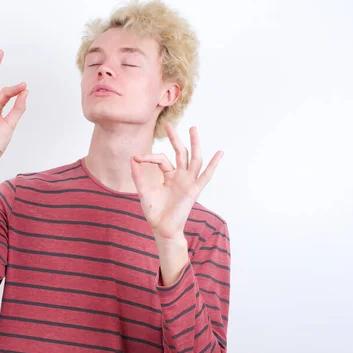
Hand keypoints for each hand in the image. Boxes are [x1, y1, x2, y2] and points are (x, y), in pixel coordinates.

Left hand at [130, 123, 223, 239]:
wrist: (161, 228)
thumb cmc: (154, 212)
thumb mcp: (144, 191)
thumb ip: (138, 176)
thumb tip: (132, 158)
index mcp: (169, 176)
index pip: (161, 158)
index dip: (149, 157)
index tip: (136, 158)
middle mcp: (180, 176)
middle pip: (180, 152)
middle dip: (175, 138)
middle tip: (169, 124)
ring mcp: (188, 182)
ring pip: (193, 159)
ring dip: (194, 144)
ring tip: (193, 129)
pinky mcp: (194, 190)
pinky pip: (206, 176)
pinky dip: (213, 165)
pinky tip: (219, 153)